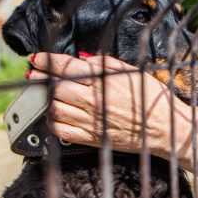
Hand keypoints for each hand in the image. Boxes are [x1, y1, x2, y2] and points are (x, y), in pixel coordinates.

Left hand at [27, 53, 197, 181]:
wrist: (165, 128)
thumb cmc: (151, 98)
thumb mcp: (133, 71)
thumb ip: (105, 63)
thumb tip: (82, 59)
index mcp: (104, 81)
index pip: (66, 67)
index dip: (48, 61)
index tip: (38, 58)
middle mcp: (95, 101)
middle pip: (55, 88)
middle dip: (40, 79)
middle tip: (33, 75)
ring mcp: (92, 122)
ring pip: (54, 109)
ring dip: (46, 100)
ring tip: (45, 94)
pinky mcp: (92, 138)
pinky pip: (62, 131)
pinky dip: (53, 122)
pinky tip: (54, 115)